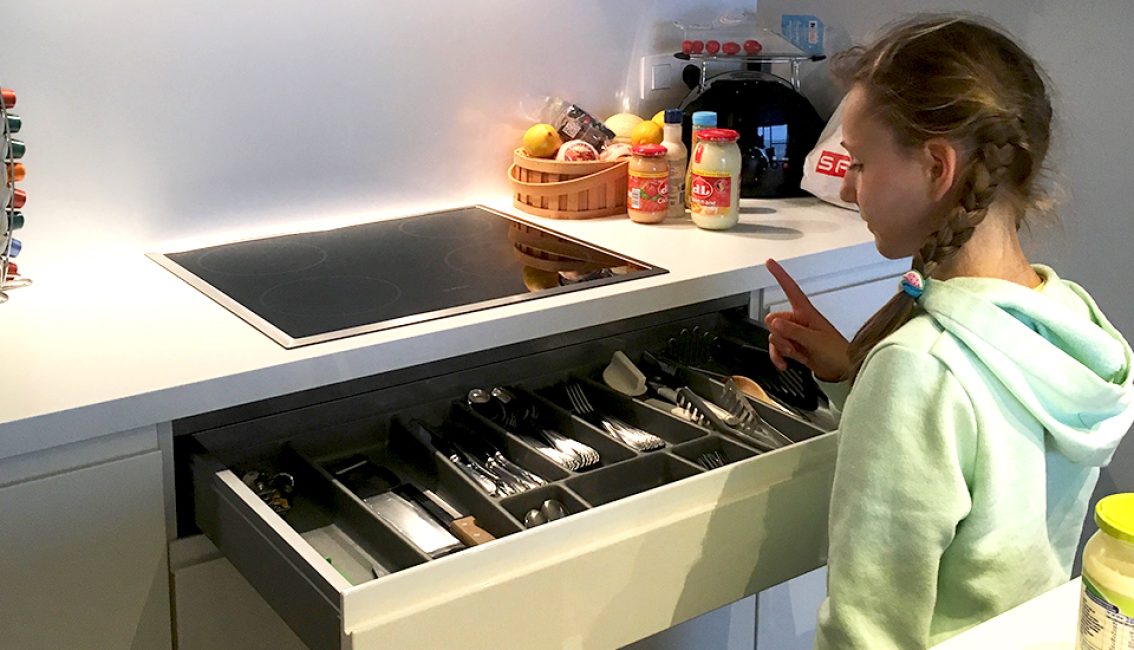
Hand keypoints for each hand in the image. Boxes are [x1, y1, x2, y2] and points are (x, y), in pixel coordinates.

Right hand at [764, 259, 850, 382]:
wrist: (841, 370)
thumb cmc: (836, 352)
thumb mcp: (815, 340)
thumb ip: (793, 331)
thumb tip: (775, 323)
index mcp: (806, 312)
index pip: (790, 288)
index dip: (780, 275)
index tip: (769, 262)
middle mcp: (798, 321)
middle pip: (774, 320)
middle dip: (779, 335)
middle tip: (793, 343)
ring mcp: (794, 334)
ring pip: (773, 336)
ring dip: (781, 348)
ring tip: (795, 353)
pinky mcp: (792, 346)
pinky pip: (776, 348)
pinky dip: (778, 356)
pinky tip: (785, 363)